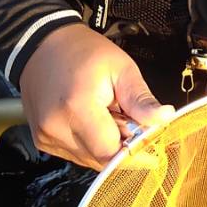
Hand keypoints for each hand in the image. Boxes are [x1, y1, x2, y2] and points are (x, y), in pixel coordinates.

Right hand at [19, 23, 173, 170]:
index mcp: (77, 107)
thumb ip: (141, 99)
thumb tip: (164, 118)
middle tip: (127, 122)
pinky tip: (90, 121)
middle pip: (101, 160)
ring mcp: (46, 136)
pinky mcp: (42, 140)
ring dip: (104, 146)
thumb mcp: (121, 69)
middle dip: (120, 147)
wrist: (42, 46)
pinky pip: (75, 154)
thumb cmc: (82, 52)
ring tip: (106, 116)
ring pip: (88, 160)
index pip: (111, 153)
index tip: (150, 148)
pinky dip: (89, 143)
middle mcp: (56, 127)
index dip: (134, 152)